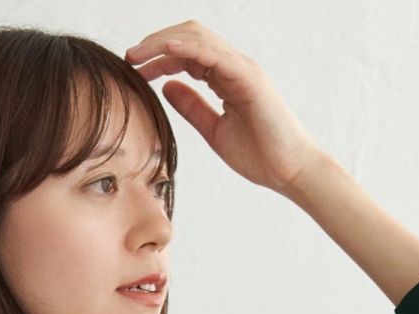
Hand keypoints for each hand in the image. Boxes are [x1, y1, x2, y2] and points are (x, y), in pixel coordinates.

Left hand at [125, 20, 325, 194]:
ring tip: (137, 55)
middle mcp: (232, 67)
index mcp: (224, 78)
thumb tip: (167, 87)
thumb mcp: (213, 130)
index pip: (186, 54)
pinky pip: (213, 54)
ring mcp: (241, 68)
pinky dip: (187, 48)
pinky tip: (164, 51)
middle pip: (189, 37)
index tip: (134, 69)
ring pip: (197, 39)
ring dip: (163, 42)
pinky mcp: (248, 78)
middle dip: (156, 43)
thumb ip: (192, 107)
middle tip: (129, 57)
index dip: (158, 57)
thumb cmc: (259, 154)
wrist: (289, 171)